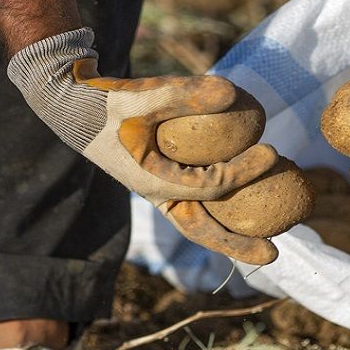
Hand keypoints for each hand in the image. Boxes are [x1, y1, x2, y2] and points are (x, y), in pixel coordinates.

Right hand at [8, 27, 276, 264]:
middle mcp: (160, 195)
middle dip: (237, 245)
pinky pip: (201, 204)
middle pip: (204, 230)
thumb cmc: (110, 102)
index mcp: (153, 181)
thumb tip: (232, 92)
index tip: (273, 152)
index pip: (210, 184)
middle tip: (274, 257)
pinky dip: (224, 209)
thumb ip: (185, 92)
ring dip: (234, 237)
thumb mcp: (144, 94)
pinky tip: (253, 205)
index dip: (243, 171)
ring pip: (203, 223)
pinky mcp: (166, 183)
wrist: (76, 109)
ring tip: (269, 248)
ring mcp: (163, 193)